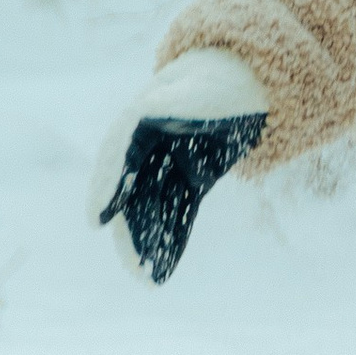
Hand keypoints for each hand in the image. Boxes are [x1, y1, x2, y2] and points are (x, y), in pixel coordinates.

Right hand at [91, 48, 269, 283]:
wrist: (257, 75)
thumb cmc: (228, 77)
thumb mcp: (206, 85)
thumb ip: (177, 101)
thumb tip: (144, 112)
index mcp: (146, 115)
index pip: (121, 154)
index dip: (109, 185)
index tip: (98, 217)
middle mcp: (152, 143)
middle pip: (134, 189)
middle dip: (131, 228)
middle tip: (132, 267)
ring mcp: (171, 161)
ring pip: (154, 206)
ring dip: (149, 241)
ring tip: (148, 279)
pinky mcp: (193, 177)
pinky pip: (178, 211)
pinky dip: (172, 237)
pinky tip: (164, 268)